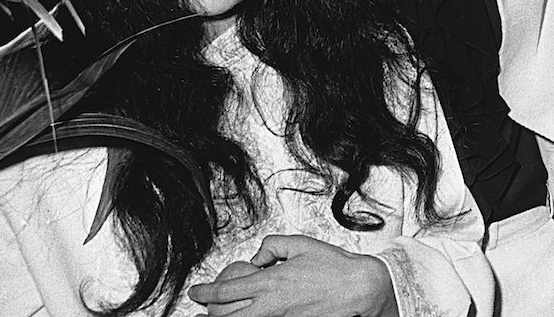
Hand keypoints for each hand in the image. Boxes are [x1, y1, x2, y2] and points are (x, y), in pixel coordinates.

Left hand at [188, 235, 398, 316]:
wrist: (357, 289)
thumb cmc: (334, 267)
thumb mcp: (301, 244)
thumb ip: (273, 245)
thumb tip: (258, 256)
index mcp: (270, 282)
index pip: (225, 291)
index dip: (205, 293)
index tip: (196, 292)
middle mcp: (270, 306)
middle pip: (225, 315)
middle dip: (211, 310)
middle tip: (209, 302)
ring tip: (226, 310)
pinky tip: (253, 312)